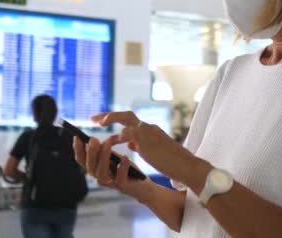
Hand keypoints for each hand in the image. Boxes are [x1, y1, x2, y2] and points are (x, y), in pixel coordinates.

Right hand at [73, 136, 147, 199]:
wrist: (142, 183)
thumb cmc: (126, 168)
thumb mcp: (113, 156)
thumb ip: (103, 150)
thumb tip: (92, 140)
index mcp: (96, 169)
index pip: (82, 161)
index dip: (78, 150)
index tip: (77, 137)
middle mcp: (100, 177)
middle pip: (90, 167)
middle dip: (91, 152)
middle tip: (93, 139)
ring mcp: (111, 183)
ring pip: (102, 173)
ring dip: (104, 158)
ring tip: (107, 144)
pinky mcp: (123, 186)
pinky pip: (120, 179)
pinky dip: (122, 168)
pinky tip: (125, 157)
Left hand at [92, 111, 206, 183]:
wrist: (187, 167)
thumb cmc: (173, 163)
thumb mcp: (154, 153)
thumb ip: (141, 145)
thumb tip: (130, 144)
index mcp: (151, 131)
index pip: (131, 122)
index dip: (116, 122)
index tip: (103, 123)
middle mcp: (149, 128)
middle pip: (126, 114)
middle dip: (109, 115)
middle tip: (94, 119)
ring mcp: (148, 132)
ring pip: (126, 118)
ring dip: (110, 118)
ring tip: (98, 123)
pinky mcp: (147, 140)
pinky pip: (127, 133)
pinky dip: (116, 136)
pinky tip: (109, 141)